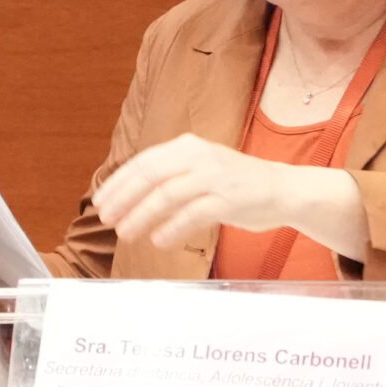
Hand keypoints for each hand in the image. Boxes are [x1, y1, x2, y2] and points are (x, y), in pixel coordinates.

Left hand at [94, 133, 309, 250]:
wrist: (284, 189)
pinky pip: (192, 215)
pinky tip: (158, 240)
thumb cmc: (237, 183)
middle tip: (106, 218)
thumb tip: (130, 194)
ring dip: (141, 216)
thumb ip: (171, 175)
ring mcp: (215, 178)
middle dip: (123, 199)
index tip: (101, 201)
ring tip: (125, 233)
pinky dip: (171, 228)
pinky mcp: (229, 201)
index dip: (119, 183)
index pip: (143, 162)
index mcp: (188, 146)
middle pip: (150, 175)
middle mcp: (200, 156)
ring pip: (166, 195)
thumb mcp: (201, 168)